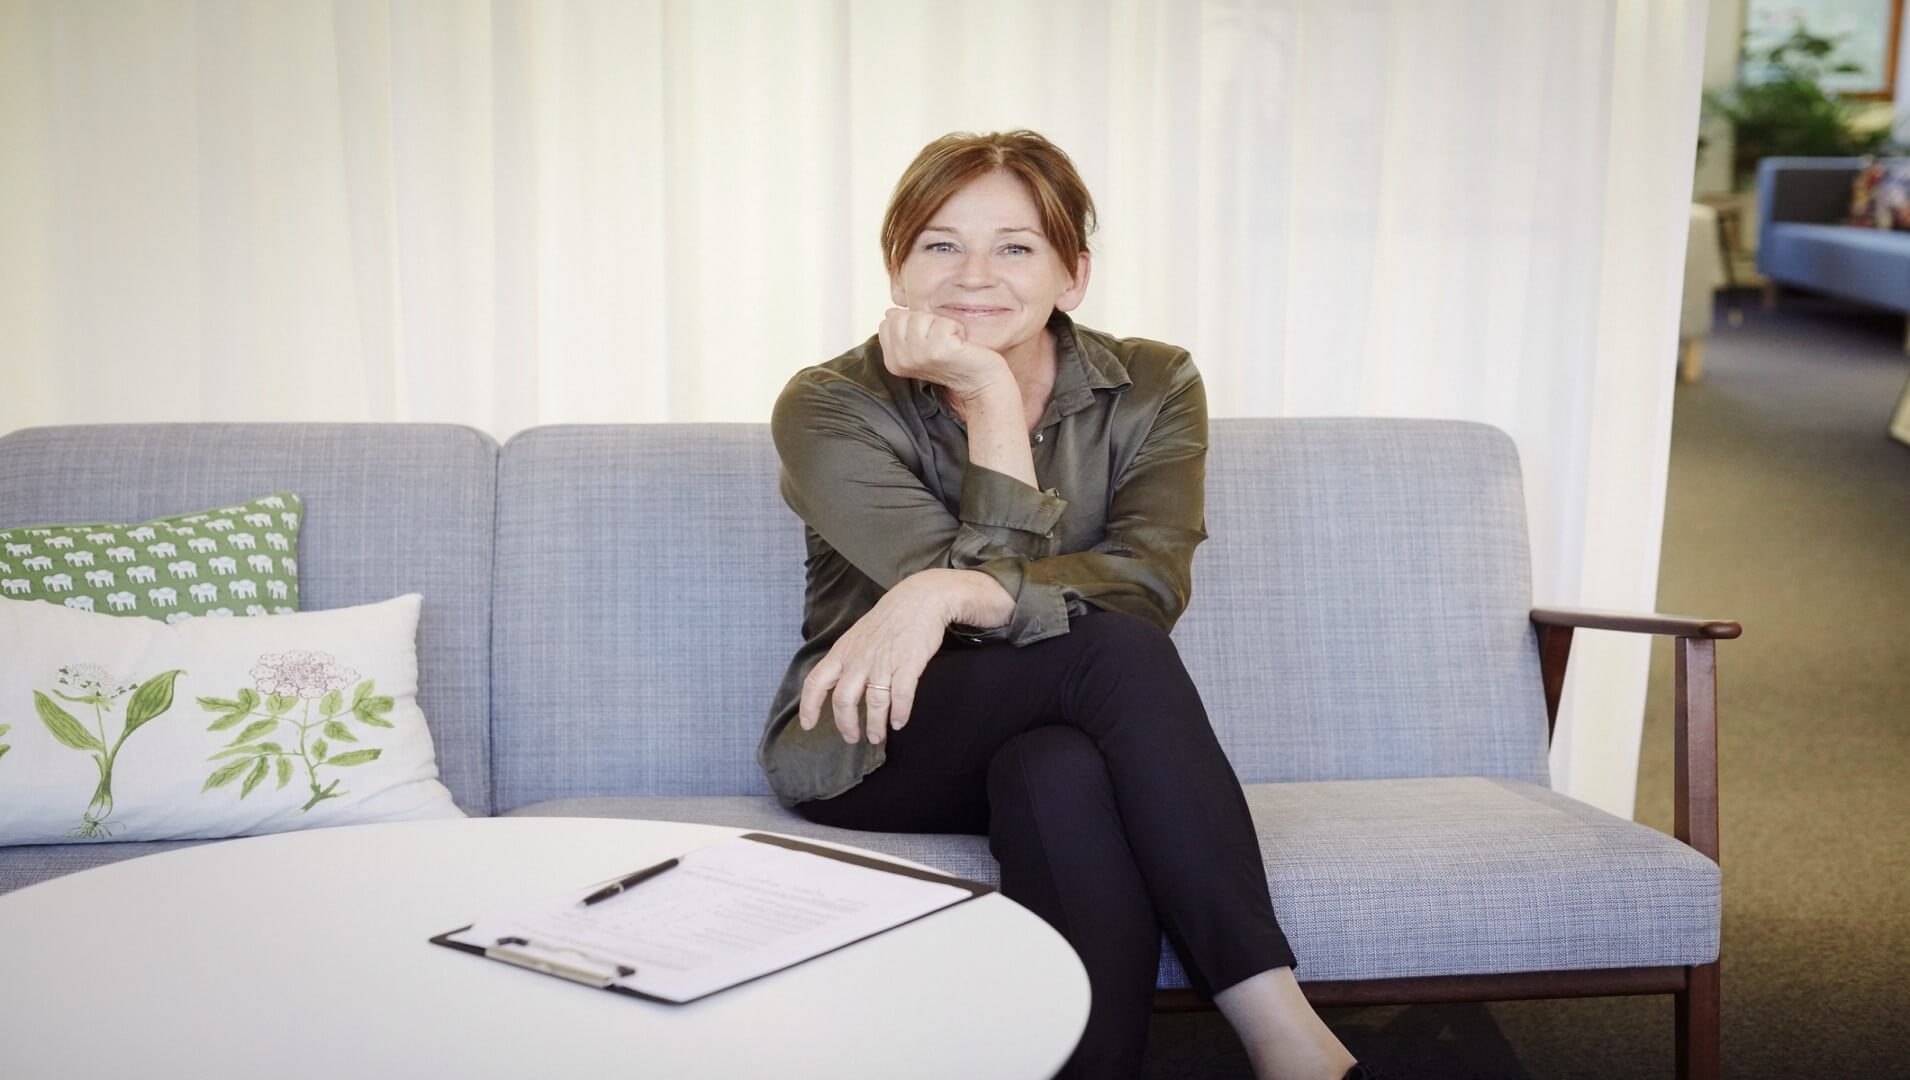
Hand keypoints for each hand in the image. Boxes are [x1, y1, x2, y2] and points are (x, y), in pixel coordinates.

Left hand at [799, 570, 968, 745]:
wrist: (920, 599)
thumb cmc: (888, 619)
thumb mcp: (856, 636)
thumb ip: (846, 660)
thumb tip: (837, 685)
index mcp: (843, 652)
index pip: (816, 682)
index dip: (809, 706)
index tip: (808, 724)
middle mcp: (859, 660)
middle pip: (844, 700)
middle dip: (846, 725)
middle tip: (851, 737)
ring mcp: (884, 663)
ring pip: (874, 703)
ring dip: (874, 725)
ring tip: (876, 736)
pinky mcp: (908, 665)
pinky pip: (901, 697)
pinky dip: (899, 714)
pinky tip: (899, 722)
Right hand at [877, 308, 1010, 400]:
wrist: (980, 383)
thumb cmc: (954, 363)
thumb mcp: (922, 346)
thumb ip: (904, 330)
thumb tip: (890, 312)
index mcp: (892, 361)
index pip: (888, 322)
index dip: (912, 324)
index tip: (928, 341)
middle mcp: (901, 361)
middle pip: (902, 317)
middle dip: (925, 322)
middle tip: (941, 342)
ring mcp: (919, 356)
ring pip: (921, 317)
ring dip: (941, 325)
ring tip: (950, 344)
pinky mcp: (939, 350)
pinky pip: (943, 323)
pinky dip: (956, 329)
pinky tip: (960, 346)